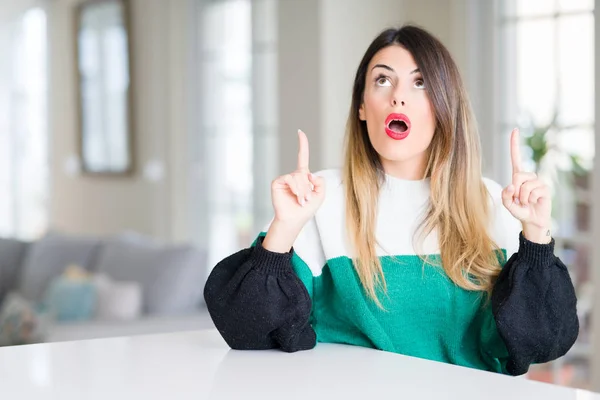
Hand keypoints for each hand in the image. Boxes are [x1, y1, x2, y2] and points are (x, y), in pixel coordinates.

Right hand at [270, 129, 325, 226]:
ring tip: (301, 201)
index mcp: (303, 176)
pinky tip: (295, 197)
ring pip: (298, 176)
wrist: (294, 220)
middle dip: (307, 188)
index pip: (302, 157)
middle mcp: (293, 175)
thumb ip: (320, 182)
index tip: (300, 132)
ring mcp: (285, 178)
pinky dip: (296, 188)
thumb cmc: (306, 209)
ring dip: (303, 190)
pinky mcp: (277, 182)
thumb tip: (309, 174)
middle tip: (306, 201)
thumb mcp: (320, 194)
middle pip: (304, 173)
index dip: (302, 144)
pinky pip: (290, 179)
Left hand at [501, 128, 551, 243]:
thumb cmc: (520, 210)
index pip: (516, 157)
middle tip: (518, 199)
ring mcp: (538, 181)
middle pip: (517, 176)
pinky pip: (531, 192)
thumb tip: (512, 185)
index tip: (514, 129)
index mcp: (518, 176)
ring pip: (523, 186)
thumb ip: (505, 196)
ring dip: (521, 197)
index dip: (515, 144)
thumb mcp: (507, 204)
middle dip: (514, 190)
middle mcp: (528, 176)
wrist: (533, 221)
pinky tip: (533, 203)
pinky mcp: (545, 188)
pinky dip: (528, 200)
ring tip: (525, 202)